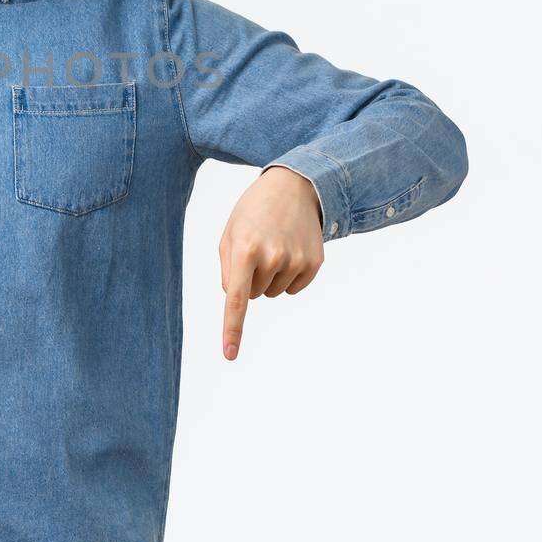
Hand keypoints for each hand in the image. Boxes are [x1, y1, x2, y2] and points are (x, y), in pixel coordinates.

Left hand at [219, 165, 323, 360]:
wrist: (294, 187)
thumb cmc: (253, 212)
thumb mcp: (230, 233)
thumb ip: (227, 270)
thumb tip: (235, 299)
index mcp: (244, 249)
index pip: (235, 299)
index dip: (232, 329)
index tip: (230, 354)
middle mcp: (272, 257)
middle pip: (252, 295)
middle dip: (250, 277)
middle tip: (257, 247)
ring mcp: (296, 261)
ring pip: (272, 293)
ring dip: (269, 276)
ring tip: (274, 244)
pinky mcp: (314, 263)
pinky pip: (293, 289)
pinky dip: (288, 277)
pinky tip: (290, 251)